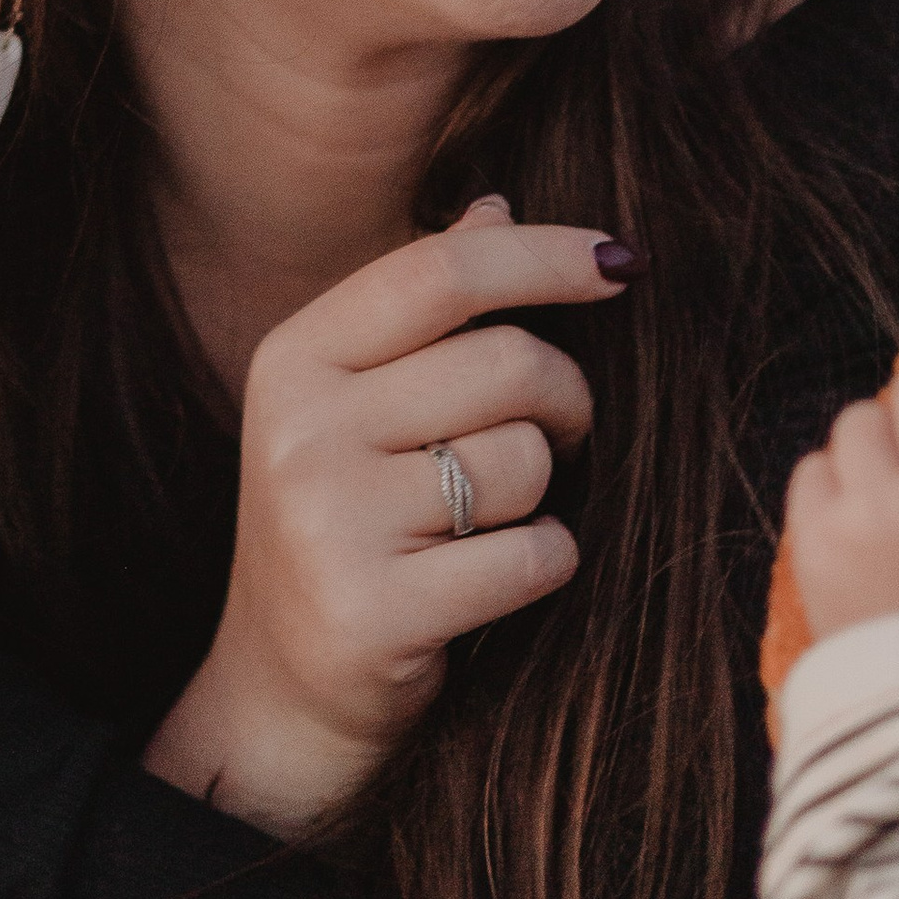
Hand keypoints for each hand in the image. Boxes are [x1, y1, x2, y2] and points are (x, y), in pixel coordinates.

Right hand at [143, 196, 639, 838]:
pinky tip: (490, 582)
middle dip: (567, 398)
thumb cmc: (343, 525)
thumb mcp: (356, 404)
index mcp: (294, 359)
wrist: (277, 694)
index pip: (441, 273)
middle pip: (507, 364)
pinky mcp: (373, 611)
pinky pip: (532, 555)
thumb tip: (496, 205)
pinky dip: (543, 565)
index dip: (545, 255)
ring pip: (526, 461)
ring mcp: (328, 521)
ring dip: (544, 493)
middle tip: (561, 432)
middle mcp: (299, 430)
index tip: (622, 262)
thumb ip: (422, 305)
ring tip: (491, 520)